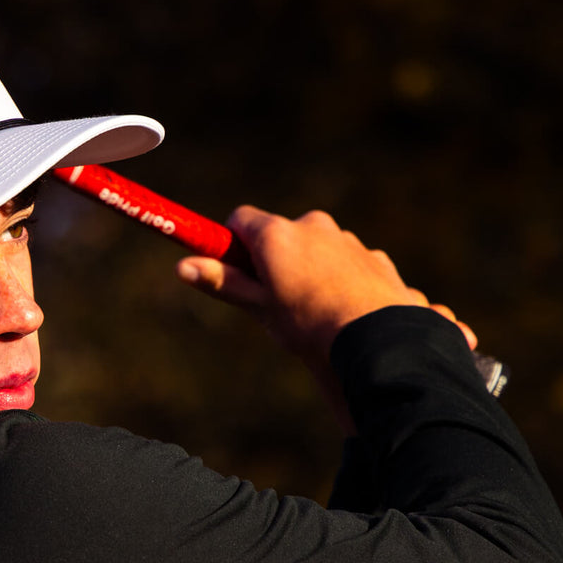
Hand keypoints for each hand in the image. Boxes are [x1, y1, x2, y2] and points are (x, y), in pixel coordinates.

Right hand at [175, 206, 477, 433]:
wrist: (380, 342)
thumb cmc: (311, 325)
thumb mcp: (259, 307)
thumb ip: (223, 282)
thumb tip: (182, 267)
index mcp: (278, 234)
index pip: (240, 220)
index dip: (231, 243)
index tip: (231, 268)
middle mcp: (314, 227)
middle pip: (283, 235)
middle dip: (276, 262)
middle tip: (274, 300)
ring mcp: (349, 242)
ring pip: (320, 252)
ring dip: (313, 274)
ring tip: (316, 317)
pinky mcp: (376, 260)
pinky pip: (351, 267)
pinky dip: (345, 285)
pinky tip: (347, 317)